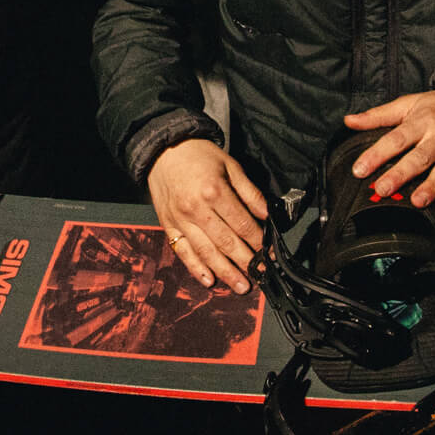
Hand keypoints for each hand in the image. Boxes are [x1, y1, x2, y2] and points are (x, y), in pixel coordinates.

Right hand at [146, 139, 268, 294]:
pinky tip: (209, 280)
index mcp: (214, 192)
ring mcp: (180, 220)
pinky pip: (182, 251)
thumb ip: (250, 193)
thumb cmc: (199, 156)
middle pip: (226, 242)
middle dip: (246, 261)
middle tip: (261, 275)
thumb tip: (267, 216)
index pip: (242, 224)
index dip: (258, 241)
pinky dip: (196, 268)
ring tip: (241, 286)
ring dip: (225, 272)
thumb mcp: (231, 166)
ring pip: (206, 252)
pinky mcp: (168, 225)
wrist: (164, 149)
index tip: (269, 253)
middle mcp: (196, 209)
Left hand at [344, 89, 434, 227]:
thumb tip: (349, 121)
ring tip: (418, 202)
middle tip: (383, 188)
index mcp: (423, 121)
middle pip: (420, 157)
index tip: (360, 169)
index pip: (397, 138)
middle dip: (402, 174)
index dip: (377, 154)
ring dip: (432, 188)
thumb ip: (379, 115)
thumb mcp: (409, 103)